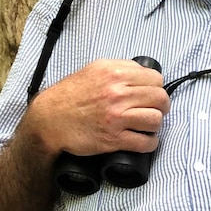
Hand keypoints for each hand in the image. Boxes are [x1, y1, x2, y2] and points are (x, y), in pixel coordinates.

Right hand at [24, 59, 169, 157]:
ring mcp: (116, 117)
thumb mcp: (94, 69)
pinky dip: (150, 143)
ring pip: (156, 120)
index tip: (152, 94)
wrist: (49, 119)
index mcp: (114, 73)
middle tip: (155, 110)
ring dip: (155, 124)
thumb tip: (143, 72)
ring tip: (148, 125)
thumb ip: (120, 68)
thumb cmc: (70, 95)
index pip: (155, 79)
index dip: (157, 87)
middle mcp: (117, 93)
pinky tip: (145, 140)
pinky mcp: (114, 139)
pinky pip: (145, 142)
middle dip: (161, 106)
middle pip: (160, 98)